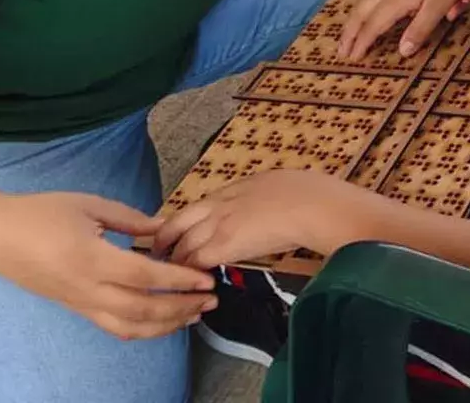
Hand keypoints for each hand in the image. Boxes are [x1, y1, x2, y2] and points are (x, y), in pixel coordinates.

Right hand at [0, 192, 217, 339]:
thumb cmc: (39, 213)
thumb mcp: (87, 204)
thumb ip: (129, 218)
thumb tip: (163, 228)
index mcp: (90, 258)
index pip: (144, 278)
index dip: (178, 280)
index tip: (204, 278)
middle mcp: (86, 288)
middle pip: (143, 310)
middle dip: (182, 308)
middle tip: (210, 299)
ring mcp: (80, 303)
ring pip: (130, 327)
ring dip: (166, 325)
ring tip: (193, 314)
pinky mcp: (76, 309)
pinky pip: (114, 327)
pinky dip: (143, 329)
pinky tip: (162, 320)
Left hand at [154, 170, 374, 268]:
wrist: (310, 205)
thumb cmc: (305, 193)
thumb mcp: (275, 185)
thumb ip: (259, 196)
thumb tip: (263, 205)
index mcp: (231, 190)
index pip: (194, 208)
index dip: (181, 223)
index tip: (175, 235)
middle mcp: (218, 205)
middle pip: (176, 223)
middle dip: (163, 241)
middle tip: (159, 256)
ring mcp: (218, 224)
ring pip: (182, 245)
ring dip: (176, 262)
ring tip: (174, 277)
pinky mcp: (225, 245)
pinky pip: (196, 261)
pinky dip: (190, 273)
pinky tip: (192, 284)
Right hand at [340, 0, 469, 58]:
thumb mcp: (439, 5)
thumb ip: (419, 29)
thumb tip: (402, 52)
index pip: (373, 26)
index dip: (362, 43)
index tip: (352, 59)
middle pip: (361, 11)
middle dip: (349, 32)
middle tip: (341, 50)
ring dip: (353, 18)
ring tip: (348, 33)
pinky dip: (363, 4)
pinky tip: (367, 7)